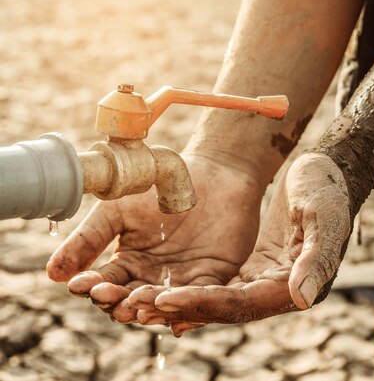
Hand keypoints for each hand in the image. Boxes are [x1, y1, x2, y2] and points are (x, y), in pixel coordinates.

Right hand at [46, 154, 263, 332]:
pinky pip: (201, 297)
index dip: (93, 286)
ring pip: (164, 304)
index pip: (106, 284)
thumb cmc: (158, 189)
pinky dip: (189, 305)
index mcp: (128, 265)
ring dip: (150, 308)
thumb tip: (53, 274)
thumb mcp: (117, 211)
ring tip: (137, 306)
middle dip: (120, 302)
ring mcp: (182, 281)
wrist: (209, 172)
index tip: (81, 285)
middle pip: (132, 300)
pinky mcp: (212, 277)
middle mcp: (152, 279)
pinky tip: (176, 309)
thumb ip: (88, 241)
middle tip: (110, 300)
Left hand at [128, 153, 350, 333]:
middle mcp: (277, 290)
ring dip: (176, 302)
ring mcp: (262, 279)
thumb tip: (302, 299)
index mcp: (295, 283)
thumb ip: (316, 258)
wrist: (325, 171)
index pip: (242, 302)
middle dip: (178, 308)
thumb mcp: (324, 216)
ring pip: (214, 299)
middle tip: (132, 307)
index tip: (163, 299)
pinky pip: (215, 284)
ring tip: (132, 301)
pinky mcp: (251, 267)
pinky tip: (155, 288)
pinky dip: (188, 288)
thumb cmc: (328, 188)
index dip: (203, 303)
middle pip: (221, 308)